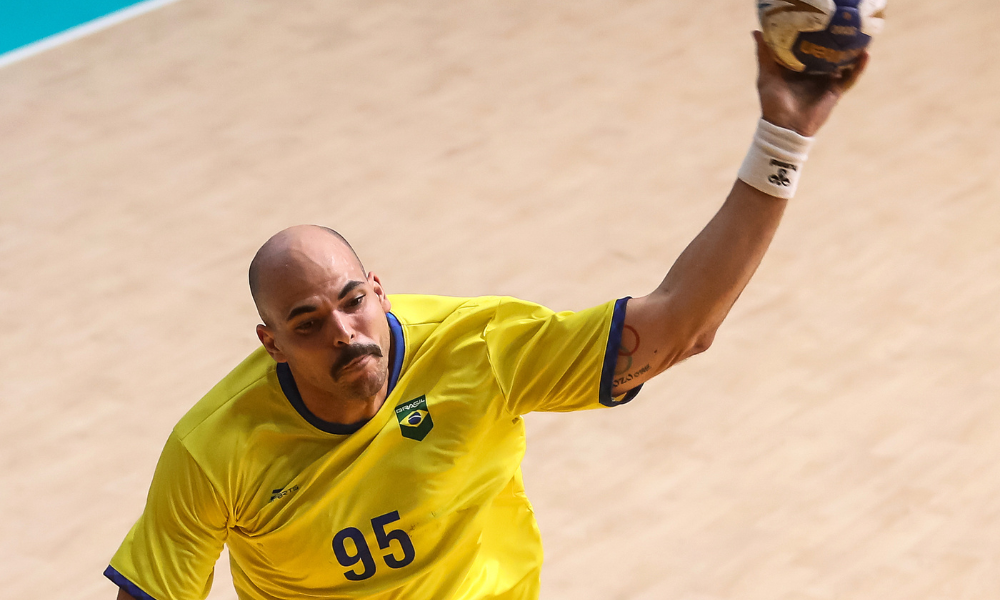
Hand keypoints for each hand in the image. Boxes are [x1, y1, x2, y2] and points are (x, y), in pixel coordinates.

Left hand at [753, 30, 868, 136]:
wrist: (785, 127)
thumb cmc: (773, 102)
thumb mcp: (767, 75)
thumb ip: (764, 54)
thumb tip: (757, 31)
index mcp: (798, 66)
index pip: (808, 45)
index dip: (814, 32)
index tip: (819, 16)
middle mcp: (814, 71)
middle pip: (829, 51)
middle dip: (837, 37)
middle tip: (844, 19)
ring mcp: (826, 80)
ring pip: (843, 61)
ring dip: (852, 49)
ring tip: (861, 31)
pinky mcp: (835, 90)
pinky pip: (851, 77)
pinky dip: (859, 66)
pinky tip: (865, 53)